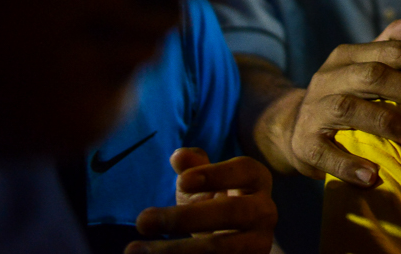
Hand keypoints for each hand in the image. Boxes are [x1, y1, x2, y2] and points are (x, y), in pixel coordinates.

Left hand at [126, 149, 274, 253]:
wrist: (235, 242)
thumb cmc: (215, 203)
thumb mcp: (203, 183)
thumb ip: (193, 167)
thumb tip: (180, 156)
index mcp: (257, 180)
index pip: (243, 170)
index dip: (215, 174)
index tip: (180, 182)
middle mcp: (265, 211)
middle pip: (232, 212)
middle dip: (185, 218)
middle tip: (142, 220)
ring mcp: (259, 243)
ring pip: (220, 248)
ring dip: (175, 250)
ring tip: (135, 250)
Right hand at [259, 15, 400, 185]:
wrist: (291, 129)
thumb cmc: (343, 94)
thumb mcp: (364, 65)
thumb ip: (392, 43)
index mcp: (348, 56)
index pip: (391, 51)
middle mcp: (329, 78)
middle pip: (373, 76)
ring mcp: (314, 110)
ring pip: (350, 110)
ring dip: (387, 121)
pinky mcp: (304, 144)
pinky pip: (325, 154)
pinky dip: (349, 165)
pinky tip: (374, 176)